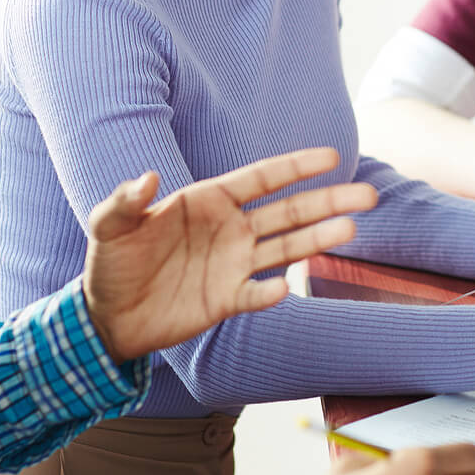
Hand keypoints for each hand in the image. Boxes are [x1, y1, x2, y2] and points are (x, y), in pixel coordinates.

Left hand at [82, 147, 377, 362]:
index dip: (296, 167)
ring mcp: (234, 264)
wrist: (106, 318)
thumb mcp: (109, 227)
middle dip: (328, 201)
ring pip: (287, 248)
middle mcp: (230, 229)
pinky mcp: (228, 299)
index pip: (262, 178)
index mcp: (209, 201)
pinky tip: (285, 288)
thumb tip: (147, 178)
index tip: (331, 155)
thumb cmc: (110, 264)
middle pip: (289, 211)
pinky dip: (270, 292)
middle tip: (368, 195)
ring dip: (318, 239)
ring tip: (352, 228)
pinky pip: (257, 294)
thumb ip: (126, 201)